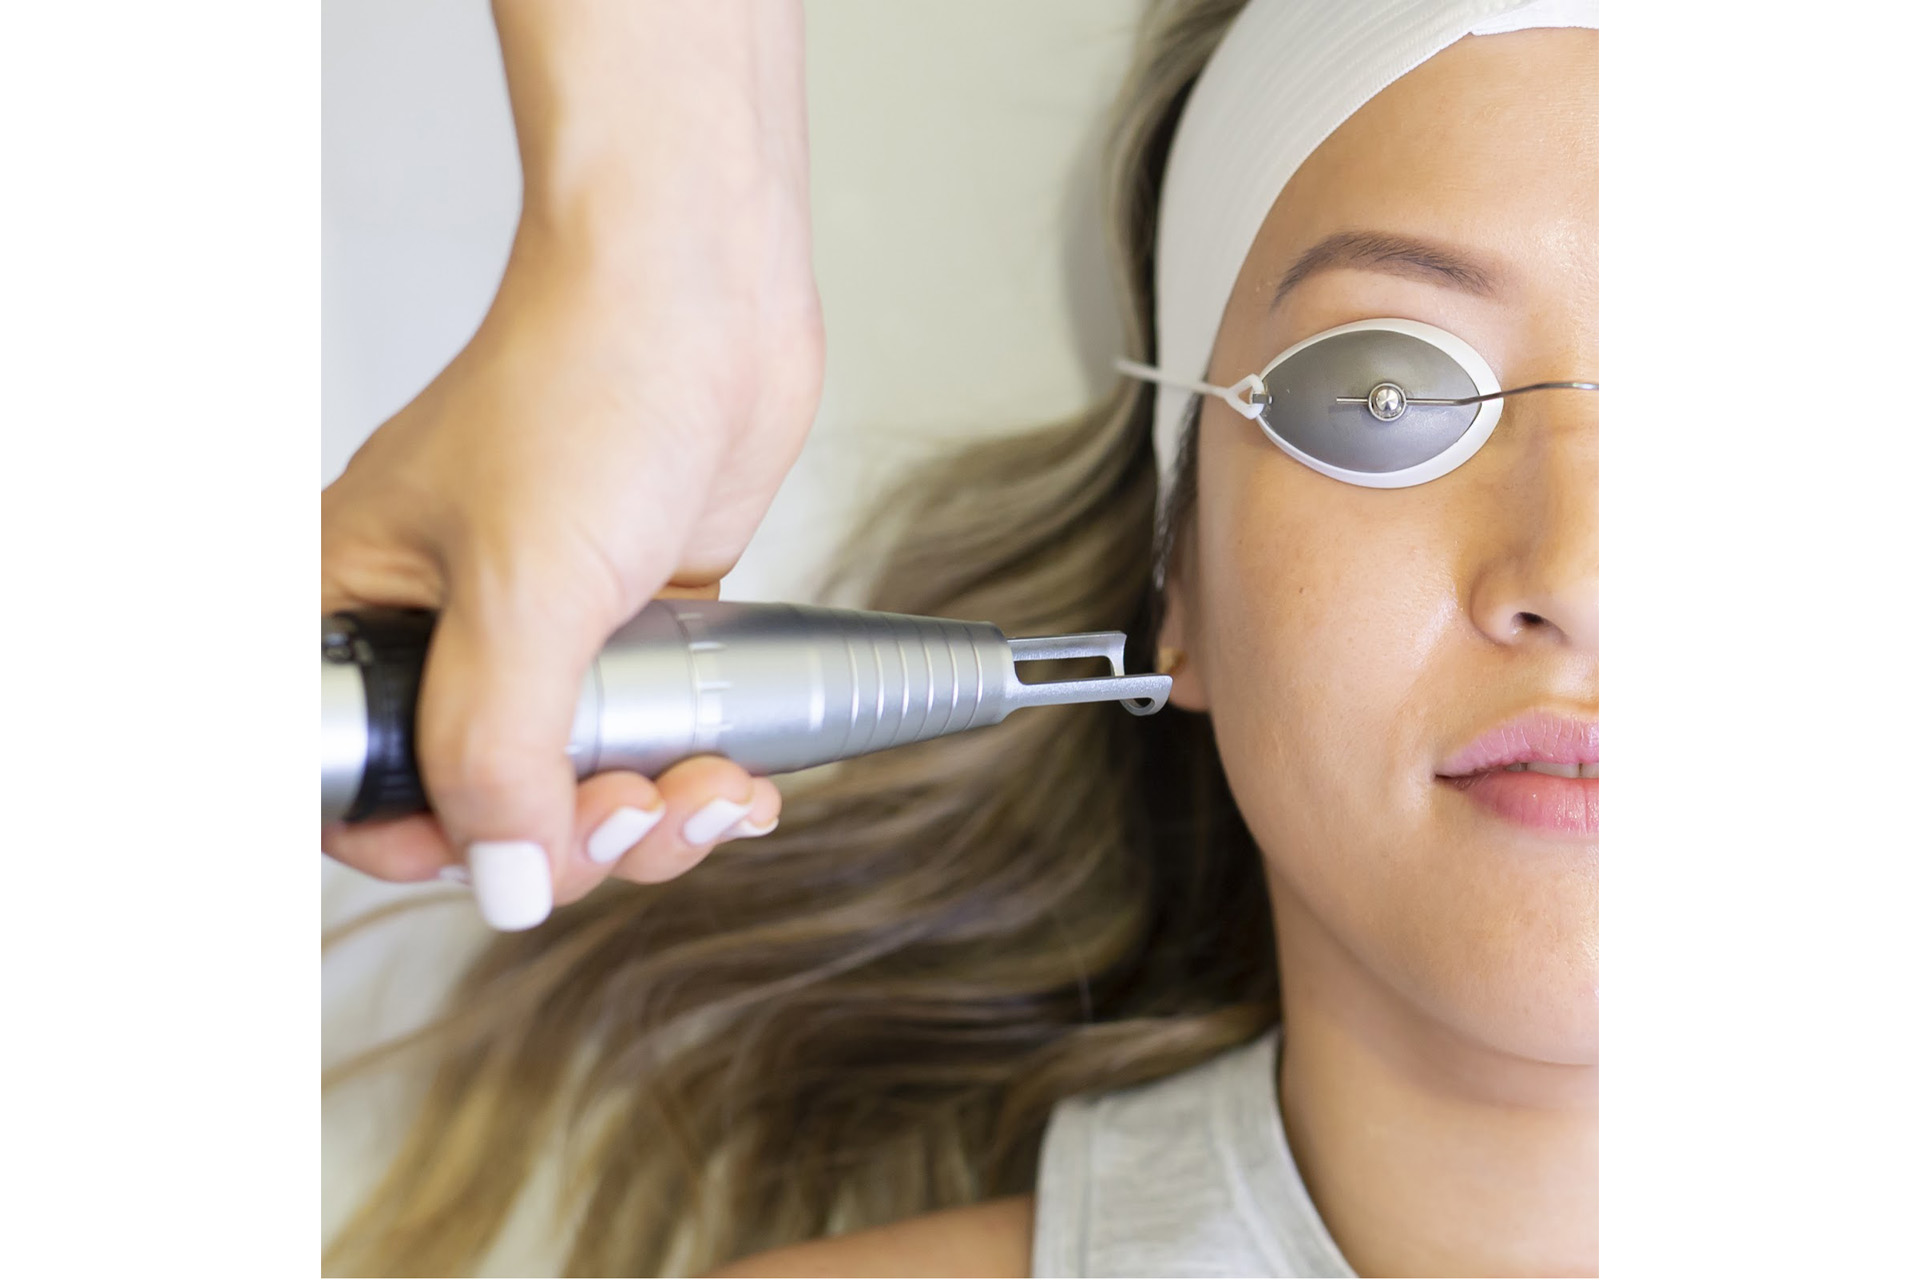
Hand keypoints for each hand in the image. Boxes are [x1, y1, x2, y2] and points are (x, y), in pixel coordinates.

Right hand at [321, 1, 820, 928]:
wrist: (705, 292)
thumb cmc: (589, 386)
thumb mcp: (524, 594)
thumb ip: (497, 754)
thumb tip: (501, 879)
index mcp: (358, 610)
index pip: (357, 783)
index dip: (434, 841)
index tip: (516, 848)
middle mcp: (440, 628)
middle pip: (483, 800)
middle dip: (571, 836)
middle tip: (644, 816)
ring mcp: (541, 628)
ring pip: (575, 781)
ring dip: (648, 817)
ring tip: (713, 796)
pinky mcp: (628, 622)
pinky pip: (644, 737)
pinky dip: (688, 773)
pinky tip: (738, 778)